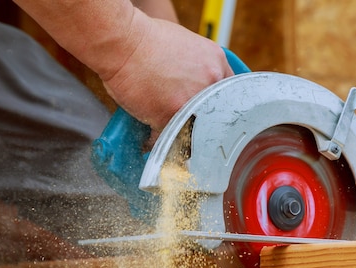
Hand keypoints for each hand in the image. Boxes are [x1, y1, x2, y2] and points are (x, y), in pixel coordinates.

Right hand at [101, 9, 233, 134]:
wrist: (123, 43)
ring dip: (181, 133)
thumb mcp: (188, 45)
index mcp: (216, 63)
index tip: (210, 114)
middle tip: (187, 125)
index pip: (231, 94)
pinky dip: (158, 140)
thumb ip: (200, 68)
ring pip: (193, 130)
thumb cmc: (147, 40)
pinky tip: (150, 136)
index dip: (219, 106)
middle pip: (215, 115)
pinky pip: (169, 138)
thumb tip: (200, 86)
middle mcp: (210, 83)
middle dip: (200, 122)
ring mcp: (191, 102)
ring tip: (168, 130)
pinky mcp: (170, 117)